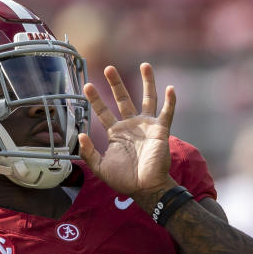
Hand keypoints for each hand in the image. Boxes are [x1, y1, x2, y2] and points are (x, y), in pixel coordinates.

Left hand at [78, 63, 176, 206]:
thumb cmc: (124, 179)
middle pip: (123, 99)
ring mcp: (147, 126)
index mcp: (116, 133)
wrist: (145, 188)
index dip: (96, 99)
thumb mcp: (100, 167)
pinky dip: (170, 101)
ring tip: (144, 65)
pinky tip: (170, 89)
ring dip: (147, 82)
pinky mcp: (161, 131)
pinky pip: (167, 113)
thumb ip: (89, 153)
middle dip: (116, 84)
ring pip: (148, 99)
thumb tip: (81, 134)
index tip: (87, 85)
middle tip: (109, 68)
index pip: (103, 111)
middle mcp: (131, 125)